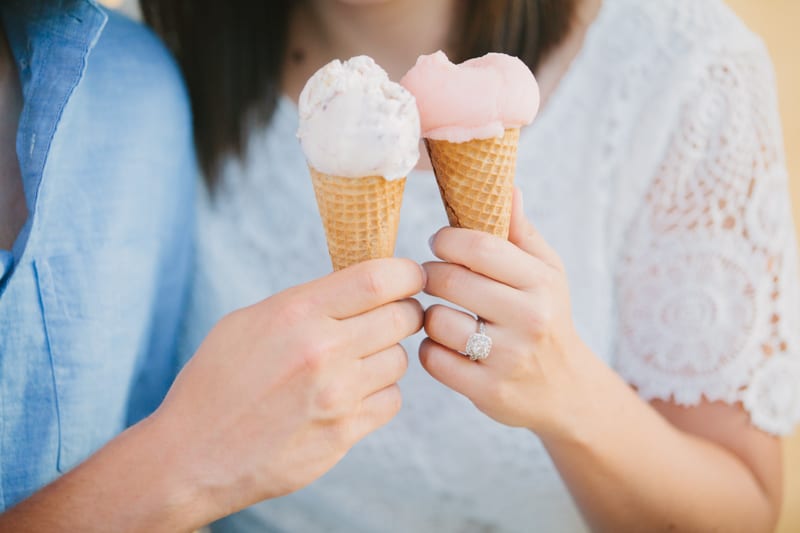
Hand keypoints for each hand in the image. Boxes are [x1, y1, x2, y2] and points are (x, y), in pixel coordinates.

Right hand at [151, 258, 423, 519]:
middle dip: (405, 312)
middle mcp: (323, 350)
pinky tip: (350, 394)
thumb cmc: (217, 381)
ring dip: (386, 355)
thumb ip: (307, 302)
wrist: (194, 455)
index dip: (406, 273)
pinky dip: (379, 394)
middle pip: (402, 317)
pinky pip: (391, 400)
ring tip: (356, 361)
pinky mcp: (344, 433)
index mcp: (297, 312)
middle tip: (392, 316)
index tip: (410, 276)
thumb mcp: (250, 321)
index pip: (378, 278)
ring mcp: (337, 395)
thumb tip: (358, 288)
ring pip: (399, 360)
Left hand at [420, 189, 588, 435]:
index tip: (440, 244)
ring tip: (442, 315)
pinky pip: (433, 359)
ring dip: (429, 315)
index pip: (479, 246)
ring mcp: (508, 357)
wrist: (567, 392)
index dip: (447, 240)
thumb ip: (521, 232)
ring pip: (436, 321)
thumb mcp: (547, 273)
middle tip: (432, 278)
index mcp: (540, 282)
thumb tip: (507, 187)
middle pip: (450, 280)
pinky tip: (445, 346)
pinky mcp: (488, 391)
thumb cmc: (548, 319)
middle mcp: (528, 318)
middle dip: (430, 274)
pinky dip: (430, 350)